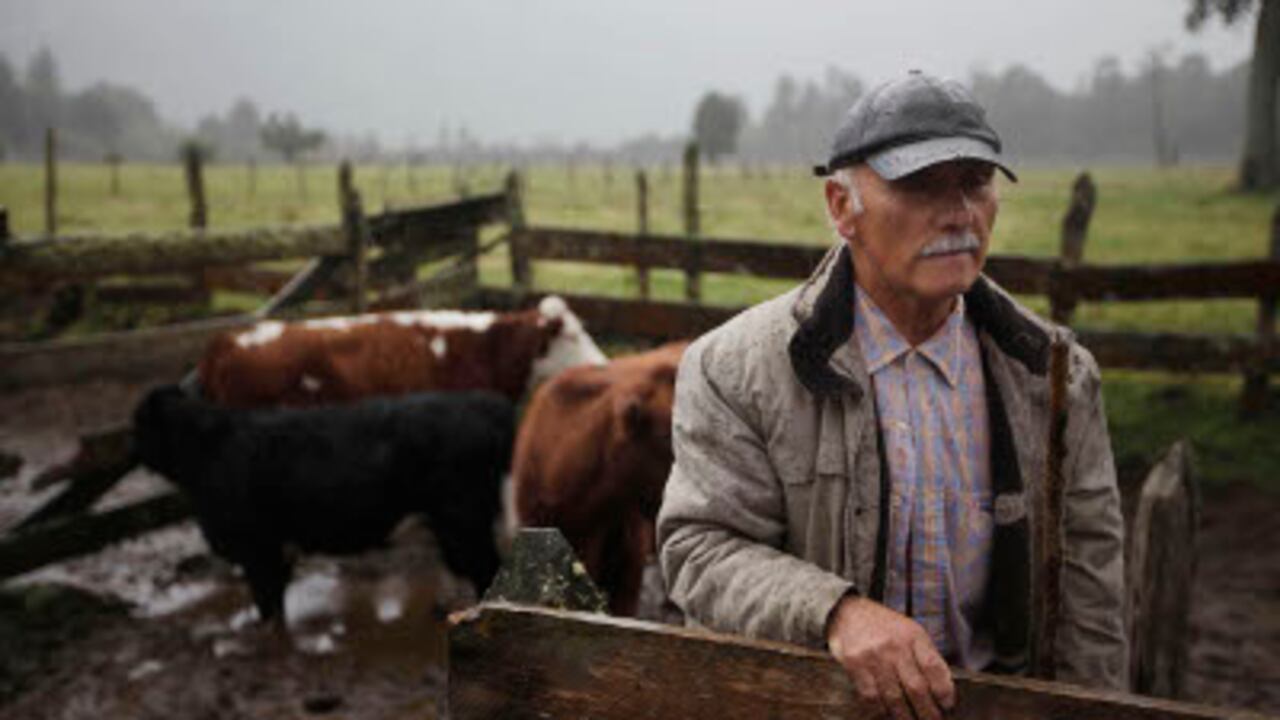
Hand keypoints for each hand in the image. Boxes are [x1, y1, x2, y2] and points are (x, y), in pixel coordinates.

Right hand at [826, 595, 954, 719]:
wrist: (849, 612)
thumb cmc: (885, 627)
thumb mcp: (911, 631)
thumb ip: (926, 656)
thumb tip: (943, 690)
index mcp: (913, 635)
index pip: (933, 667)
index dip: (944, 690)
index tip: (948, 706)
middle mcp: (894, 645)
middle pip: (916, 687)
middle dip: (927, 712)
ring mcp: (873, 656)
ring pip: (893, 697)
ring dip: (904, 716)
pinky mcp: (854, 665)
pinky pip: (871, 697)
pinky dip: (881, 711)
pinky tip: (887, 715)